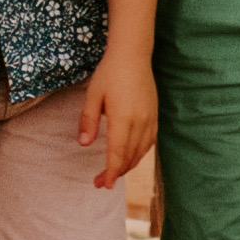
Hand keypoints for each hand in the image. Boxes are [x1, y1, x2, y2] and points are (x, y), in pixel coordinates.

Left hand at [83, 51, 158, 189]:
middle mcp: (140, 122)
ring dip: (127, 166)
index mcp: (123, 118)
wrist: (132, 55)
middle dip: (115, 173)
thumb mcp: (93, 95)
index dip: (110, 173)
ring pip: (141, 152)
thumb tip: (84, 144)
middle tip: (100, 182)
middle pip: (129, 157)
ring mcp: (150, 119)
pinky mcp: (154, 115)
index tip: (102, 184)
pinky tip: (130, 157)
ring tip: (113, 172)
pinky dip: (139, 154)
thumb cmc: (109, 73)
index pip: (117, 154)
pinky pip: (149, 143)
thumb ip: (88, 120)